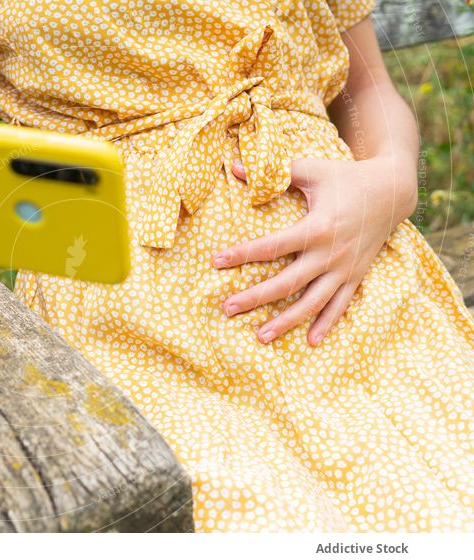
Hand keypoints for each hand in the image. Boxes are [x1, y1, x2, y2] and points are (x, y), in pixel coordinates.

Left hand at [213, 156, 416, 345]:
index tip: (215, 261)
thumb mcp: (312, 169)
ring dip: (286, 321)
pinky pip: (339, 305)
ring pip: (312, 302)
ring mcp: (344, 268)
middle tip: (227, 308)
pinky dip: (326, 324)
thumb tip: (233, 167)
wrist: (393, 190)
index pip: (272, 245)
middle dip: (255, 297)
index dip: (242, 254)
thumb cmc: (346, 178)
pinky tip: (310, 342)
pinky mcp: (356, 276)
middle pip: (287, 282)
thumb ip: (275, 172)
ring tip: (261, 336)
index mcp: (317, 227)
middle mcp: (330, 253)